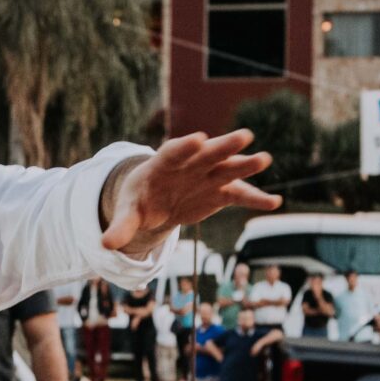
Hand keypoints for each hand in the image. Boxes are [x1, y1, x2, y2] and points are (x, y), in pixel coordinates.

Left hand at [101, 131, 280, 256]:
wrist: (154, 201)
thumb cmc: (138, 201)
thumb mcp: (127, 212)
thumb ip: (121, 227)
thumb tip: (105, 244)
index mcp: (162, 165)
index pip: (173, 152)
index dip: (185, 147)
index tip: (198, 140)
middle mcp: (189, 165)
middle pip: (207, 153)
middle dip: (223, 146)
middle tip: (243, 136)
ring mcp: (207, 176)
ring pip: (228, 168)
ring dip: (245, 164)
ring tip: (265, 159)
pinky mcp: (219, 192)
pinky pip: (239, 194)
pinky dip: (255, 199)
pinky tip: (274, 203)